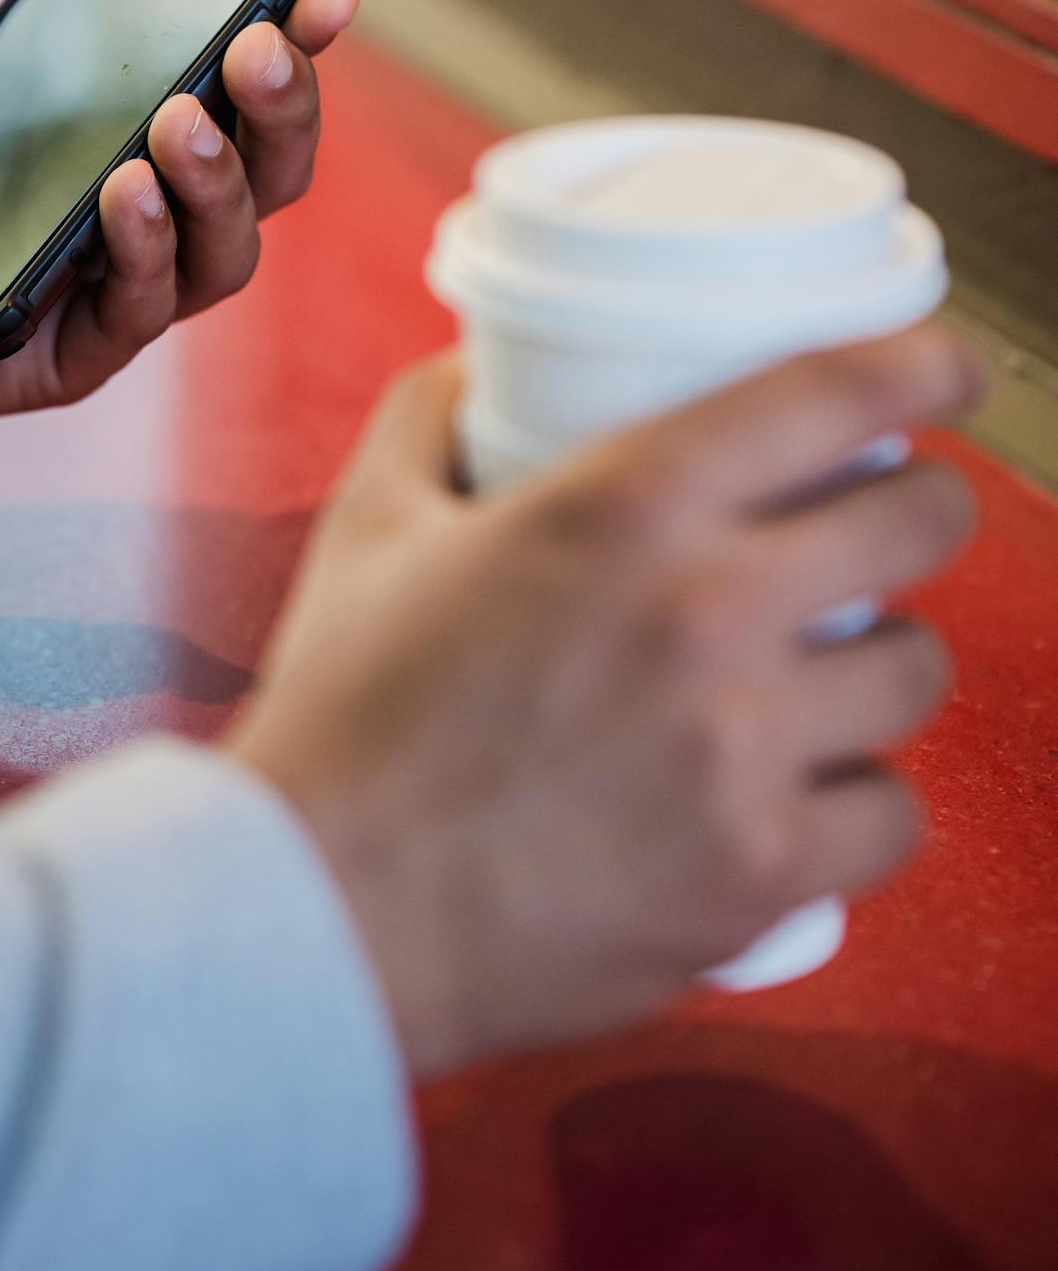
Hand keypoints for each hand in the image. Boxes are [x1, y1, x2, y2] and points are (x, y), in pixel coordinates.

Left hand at [0, 0, 357, 428]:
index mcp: (106, 111)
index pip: (236, 82)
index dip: (298, 39)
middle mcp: (121, 200)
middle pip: (266, 170)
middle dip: (287, 107)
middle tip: (260, 45)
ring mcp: (92, 284)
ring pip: (228, 252)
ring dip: (225, 179)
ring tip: (178, 119)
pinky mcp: (50, 357)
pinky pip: (141, 315)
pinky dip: (149, 251)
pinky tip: (127, 195)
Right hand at [229, 325, 984, 1079]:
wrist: (320, 909)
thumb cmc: (341, 719)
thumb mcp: (370, 526)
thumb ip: (429, 420)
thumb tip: (474, 363)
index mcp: (623, 504)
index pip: (836, 394)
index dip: (927, 362)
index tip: (950, 367)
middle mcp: (707, 610)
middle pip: (920, 522)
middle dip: (925, 505)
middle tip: (892, 522)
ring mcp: (745, 747)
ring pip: (918, 669)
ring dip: (888, 658)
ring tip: (838, 669)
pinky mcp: (760, 873)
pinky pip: (892, 816)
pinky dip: (861, 802)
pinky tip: (811, 793)